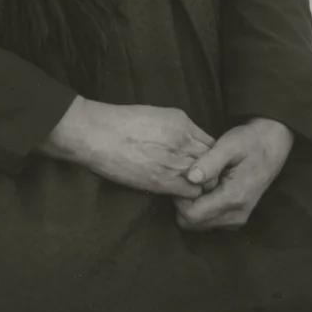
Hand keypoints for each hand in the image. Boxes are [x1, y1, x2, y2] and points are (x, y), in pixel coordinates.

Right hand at [39, 97, 214, 198]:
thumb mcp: (157, 115)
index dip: (210, 156)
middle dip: (210, 172)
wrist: (98, 135)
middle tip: (199, 179)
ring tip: (189, 187)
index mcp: (182, 122)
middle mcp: (184, 141)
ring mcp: (176, 162)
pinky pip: (191, 192)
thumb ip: (178, 128)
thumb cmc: (122, 122)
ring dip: (200, 184)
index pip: (212, 143)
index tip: (202, 163)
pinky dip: (188, 195)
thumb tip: (189, 142)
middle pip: (213, 162)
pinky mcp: (164, 181)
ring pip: (205, 179)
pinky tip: (178, 193)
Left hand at [174, 117, 293, 231]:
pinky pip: (209, 222)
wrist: (271, 147)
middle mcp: (236, 215)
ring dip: (193, 207)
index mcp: (233, 198)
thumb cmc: (249, 142)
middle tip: (188, 180)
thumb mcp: (229, 145)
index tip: (181, 180)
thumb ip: (210, 162)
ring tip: (199, 183)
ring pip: (200, 225)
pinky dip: (202, 209)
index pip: (192, 215)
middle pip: (193, 224)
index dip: (180, 199)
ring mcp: (238, 219)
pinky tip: (206, 189)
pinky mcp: (237, 219)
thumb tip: (190, 178)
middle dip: (184, 204)